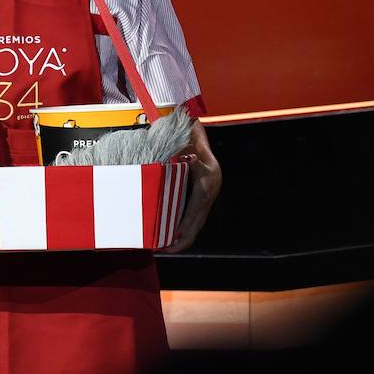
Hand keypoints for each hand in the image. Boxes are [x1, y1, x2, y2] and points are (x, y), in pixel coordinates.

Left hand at [159, 120, 220, 252]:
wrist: (192, 124)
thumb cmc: (187, 132)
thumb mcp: (186, 142)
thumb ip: (185, 153)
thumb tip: (184, 161)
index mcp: (207, 181)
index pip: (196, 212)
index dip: (185, 230)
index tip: (172, 241)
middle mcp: (209, 189)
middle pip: (197, 221)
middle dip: (181, 239)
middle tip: (163, 249)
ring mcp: (206, 191)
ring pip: (195, 219)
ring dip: (181, 234)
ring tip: (164, 246)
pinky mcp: (200, 190)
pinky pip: (192, 212)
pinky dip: (182, 223)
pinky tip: (170, 231)